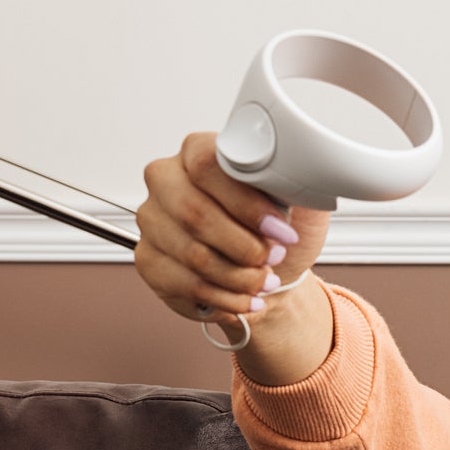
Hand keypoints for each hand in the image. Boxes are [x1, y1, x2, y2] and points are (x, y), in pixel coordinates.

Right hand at [135, 132, 333, 380]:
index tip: (280, 229)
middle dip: (244, 246)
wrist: (272, 271)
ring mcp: (152, 220)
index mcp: (198, 151)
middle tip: (274, 258)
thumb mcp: (301, 198)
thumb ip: (296, 177)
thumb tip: (299, 169)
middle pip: (194, 213)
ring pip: (193, 255)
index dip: (246, 203)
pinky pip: (185, 284)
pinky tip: (246, 299)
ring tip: (265, 282)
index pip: (207, 164)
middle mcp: (166, 180)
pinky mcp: (148, 259)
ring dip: (239, 277)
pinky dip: (225, 298)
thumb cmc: (280, 231)